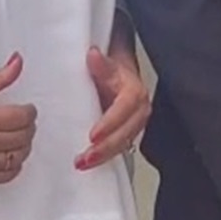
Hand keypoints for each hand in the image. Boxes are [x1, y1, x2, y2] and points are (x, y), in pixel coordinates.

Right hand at [0, 52, 36, 184]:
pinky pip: (5, 176)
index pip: (22, 117)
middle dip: (28, 126)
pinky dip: (13, 166)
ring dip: (23, 145)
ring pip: (17, 157)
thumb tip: (17, 62)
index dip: (30, 111)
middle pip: (23, 137)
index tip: (28, 109)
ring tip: (18, 136)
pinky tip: (10, 155)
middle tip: (23, 120)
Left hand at [74, 45, 150, 169]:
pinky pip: (117, 149)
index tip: (93, 135)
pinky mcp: (126, 135)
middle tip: (85, 157)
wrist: (119, 74)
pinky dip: (103, 158)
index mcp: (135, 92)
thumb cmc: (112, 69)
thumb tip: (93, 55)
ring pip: (123, 144)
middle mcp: (139, 111)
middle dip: (106, 148)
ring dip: (103, 156)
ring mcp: (134, 125)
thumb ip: (102, 63)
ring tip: (81, 163)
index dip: (110, 123)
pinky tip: (87, 164)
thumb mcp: (107, 62)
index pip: (125, 108)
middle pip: (126, 132)